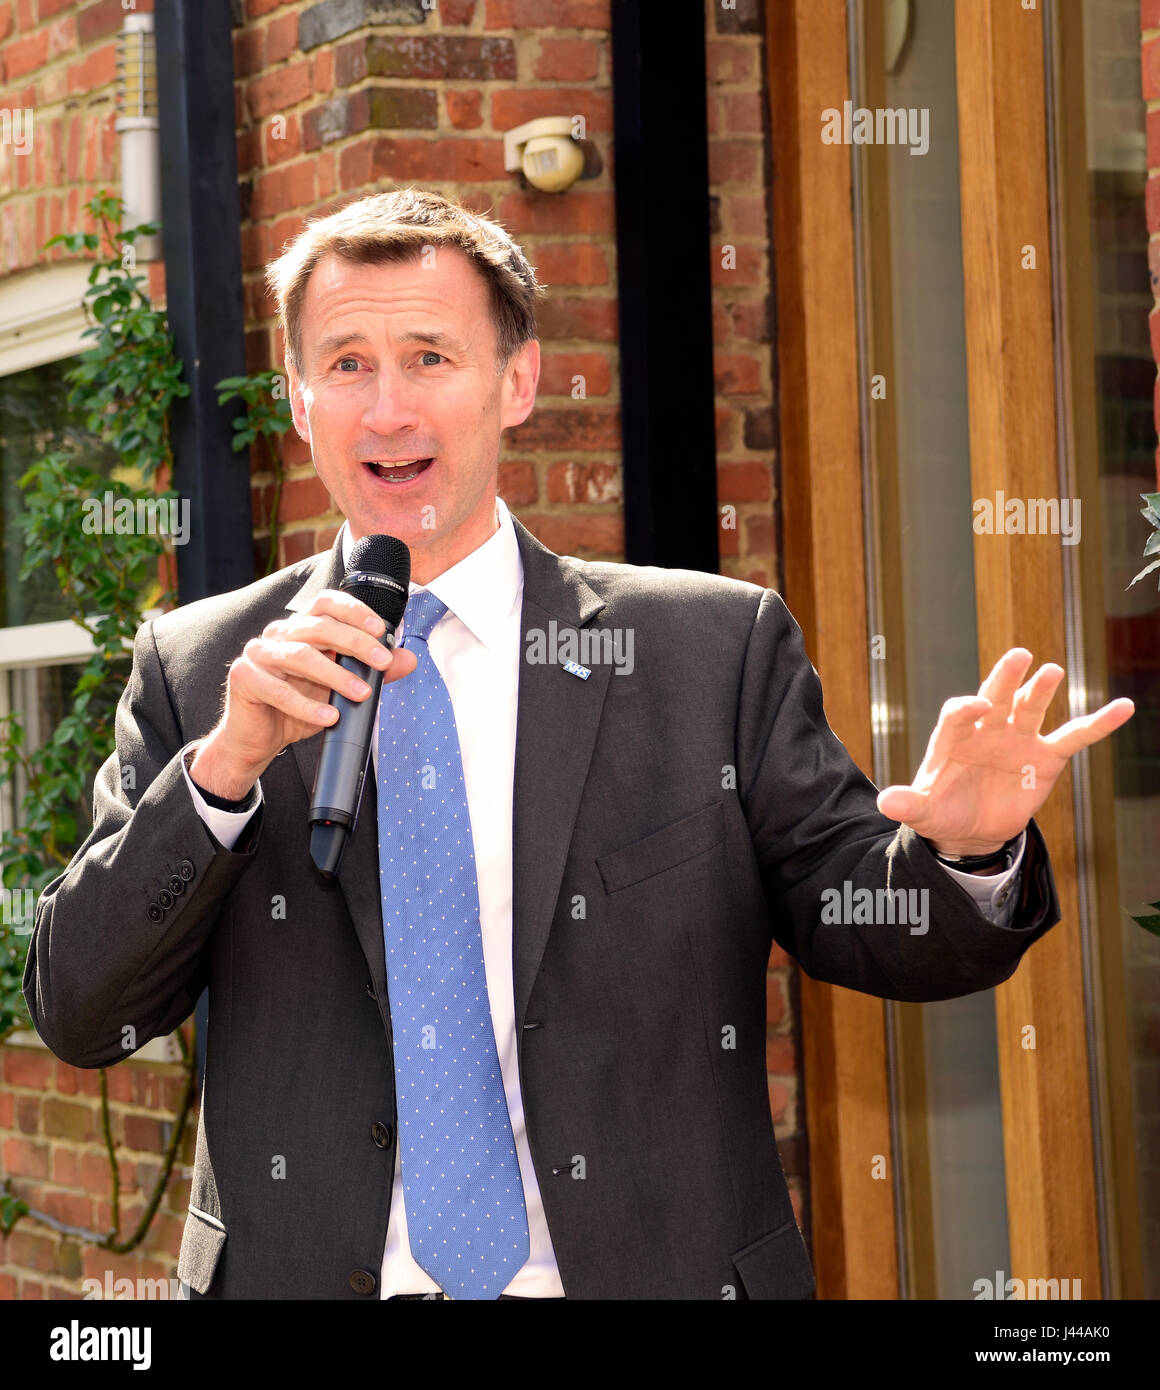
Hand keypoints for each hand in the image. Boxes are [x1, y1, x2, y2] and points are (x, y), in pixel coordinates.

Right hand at [189, 590, 417, 799]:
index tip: (381, 630)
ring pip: (301, 656)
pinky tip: (329, 718)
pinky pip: (279, 690)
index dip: (354, 611)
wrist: (260, 738)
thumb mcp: (340, 688)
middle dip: (356, 644)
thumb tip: (408, 660)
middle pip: (319, 627)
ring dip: (336, 676)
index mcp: (300, 627)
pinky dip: (307, 706)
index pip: (327, 603)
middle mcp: (278, 633)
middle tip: (382, 664)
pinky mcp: (244, 677)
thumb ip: (371, 671)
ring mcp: (258, 653)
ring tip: (361, 695)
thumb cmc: (298, 707)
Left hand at [875, 648, 1133, 853]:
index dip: (966, 708)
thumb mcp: (922, 812)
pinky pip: (1075, 736)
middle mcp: (987, 730)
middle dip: (1005, 678)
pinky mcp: (1046, 756)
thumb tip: (885, 802)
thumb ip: (907, 804)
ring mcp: (1018, 739)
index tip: (977, 708)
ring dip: (1040, 691)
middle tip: (1019, 656)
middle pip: (995, 696)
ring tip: (1052, 671)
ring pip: (1031, 708)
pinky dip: (1099, 722)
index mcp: (952, 737)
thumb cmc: (942, 811)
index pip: (958, 713)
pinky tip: (1123, 707)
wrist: (971, 828)